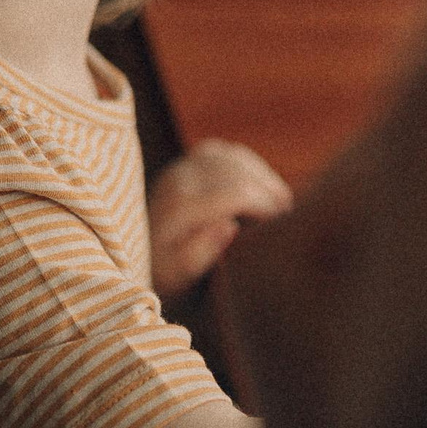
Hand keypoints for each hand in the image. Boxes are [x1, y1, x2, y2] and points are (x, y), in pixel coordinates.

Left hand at [150, 139, 293, 302]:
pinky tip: (261, 183)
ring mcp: (181, 167)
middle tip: (288, 214)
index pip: (236, 193)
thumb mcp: (177, 275)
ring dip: (261, 174)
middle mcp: (178, 180)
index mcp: (178, 207)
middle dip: (268, 189)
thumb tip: (228, 226)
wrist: (138, 258)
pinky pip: (224, 151)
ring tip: (281, 199)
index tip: (283, 222)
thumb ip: (199, 253)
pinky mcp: (184, 164)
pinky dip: (247, 163)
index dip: (266, 204)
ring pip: (233, 157)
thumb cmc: (163, 273)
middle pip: (238, 172)